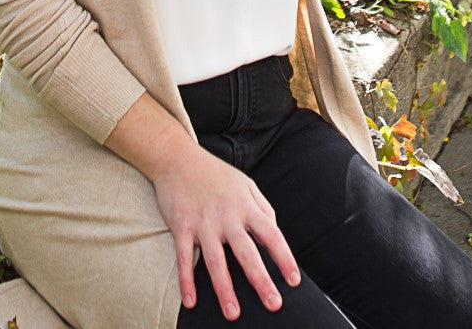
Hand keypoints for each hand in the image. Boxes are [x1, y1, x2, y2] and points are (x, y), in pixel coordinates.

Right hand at [152, 142, 299, 319]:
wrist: (177, 158)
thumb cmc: (215, 173)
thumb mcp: (245, 183)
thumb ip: (262, 206)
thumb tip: (275, 229)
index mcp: (245, 206)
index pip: (271, 234)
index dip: (284, 258)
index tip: (294, 281)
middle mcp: (227, 216)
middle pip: (247, 253)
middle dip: (261, 280)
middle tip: (273, 305)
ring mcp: (203, 222)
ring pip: (216, 261)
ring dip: (224, 289)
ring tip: (233, 314)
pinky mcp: (182, 226)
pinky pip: (185, 258)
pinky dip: (187, 281)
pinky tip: (191, 303)